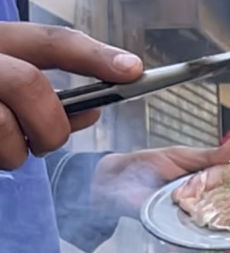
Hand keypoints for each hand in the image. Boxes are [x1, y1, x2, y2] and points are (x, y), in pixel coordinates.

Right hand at [0, 23, 142, 168]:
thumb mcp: (8, 80)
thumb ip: (49, 94)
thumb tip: (94, 110)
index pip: (51, 41)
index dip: (95, 56)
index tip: (133, 71)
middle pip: (29, 85)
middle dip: (50, 124)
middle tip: (47, 140)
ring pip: (3, 128)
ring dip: (16, 151)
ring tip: (5, 147)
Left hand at [91, 137, 229, 218]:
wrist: (117, 183)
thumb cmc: (147, 164)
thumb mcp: (182, 155)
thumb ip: (209, 155)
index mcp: (205, 175)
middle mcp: (203, 194)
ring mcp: (195, 211)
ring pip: (220, 216)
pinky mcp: (185, 225)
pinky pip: (203, 229)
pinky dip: (215, 231)